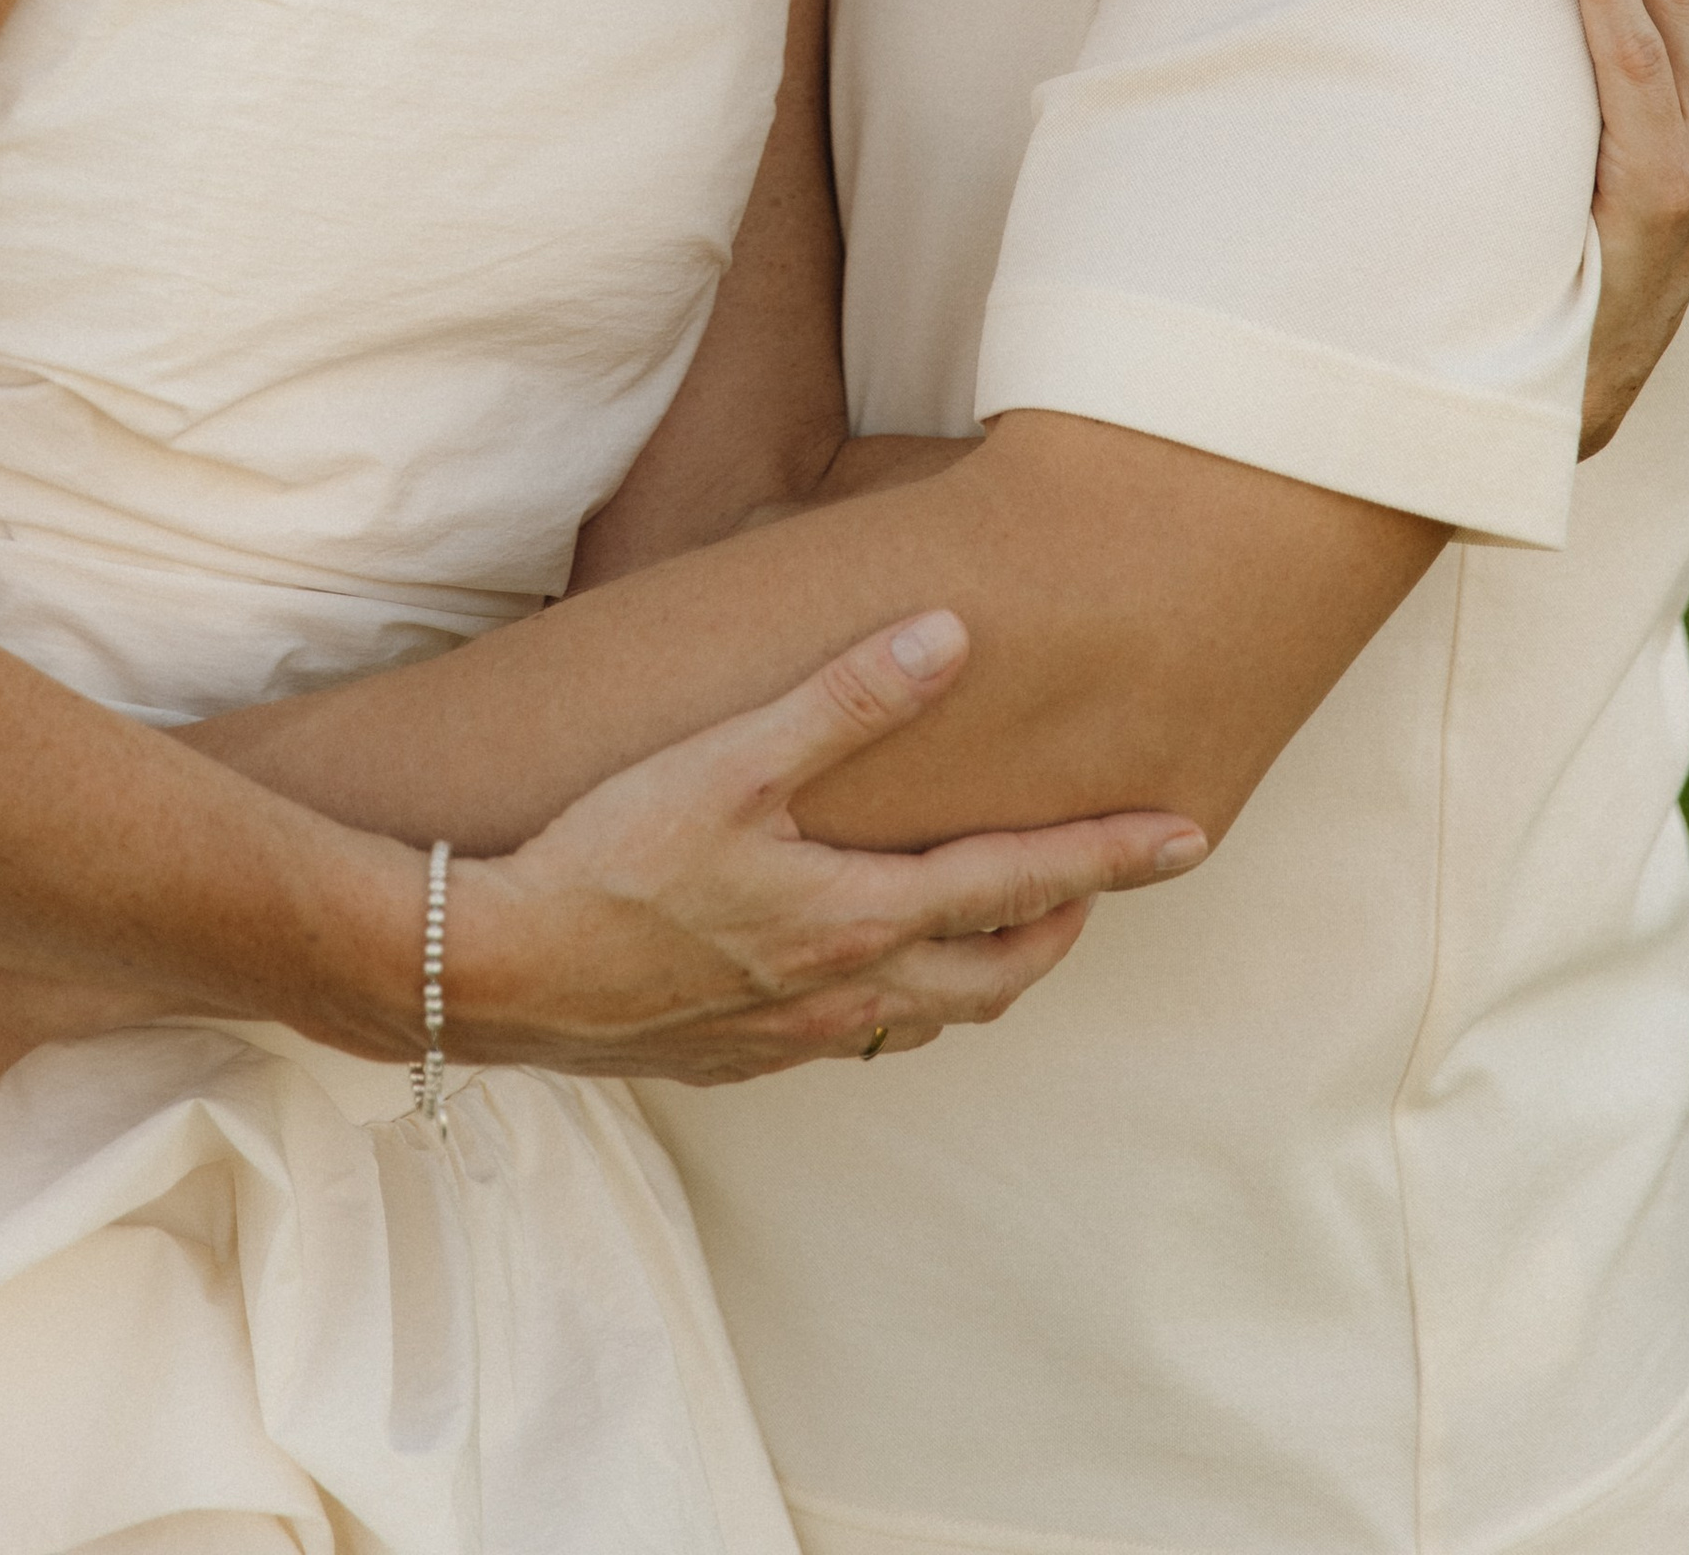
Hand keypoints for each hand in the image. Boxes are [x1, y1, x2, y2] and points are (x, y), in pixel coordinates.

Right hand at [445, 609, 1204, 1084]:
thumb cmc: (608, 857)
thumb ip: (846, 698)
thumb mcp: (730, 758)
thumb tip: (952, 635)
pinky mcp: (738, 1053)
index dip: (1113, 856)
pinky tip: (870, 969)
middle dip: (1062, 924)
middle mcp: (845, 987)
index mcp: (858, 913)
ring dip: (986, 968)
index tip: (1192, 833)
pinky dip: (899, 999)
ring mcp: (793, 1033)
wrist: (496, 970)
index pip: (1022, 882)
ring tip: (1008, 926)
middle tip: (1105, 882)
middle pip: (996, 969)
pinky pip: (855, 1035)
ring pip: (929, 1013)